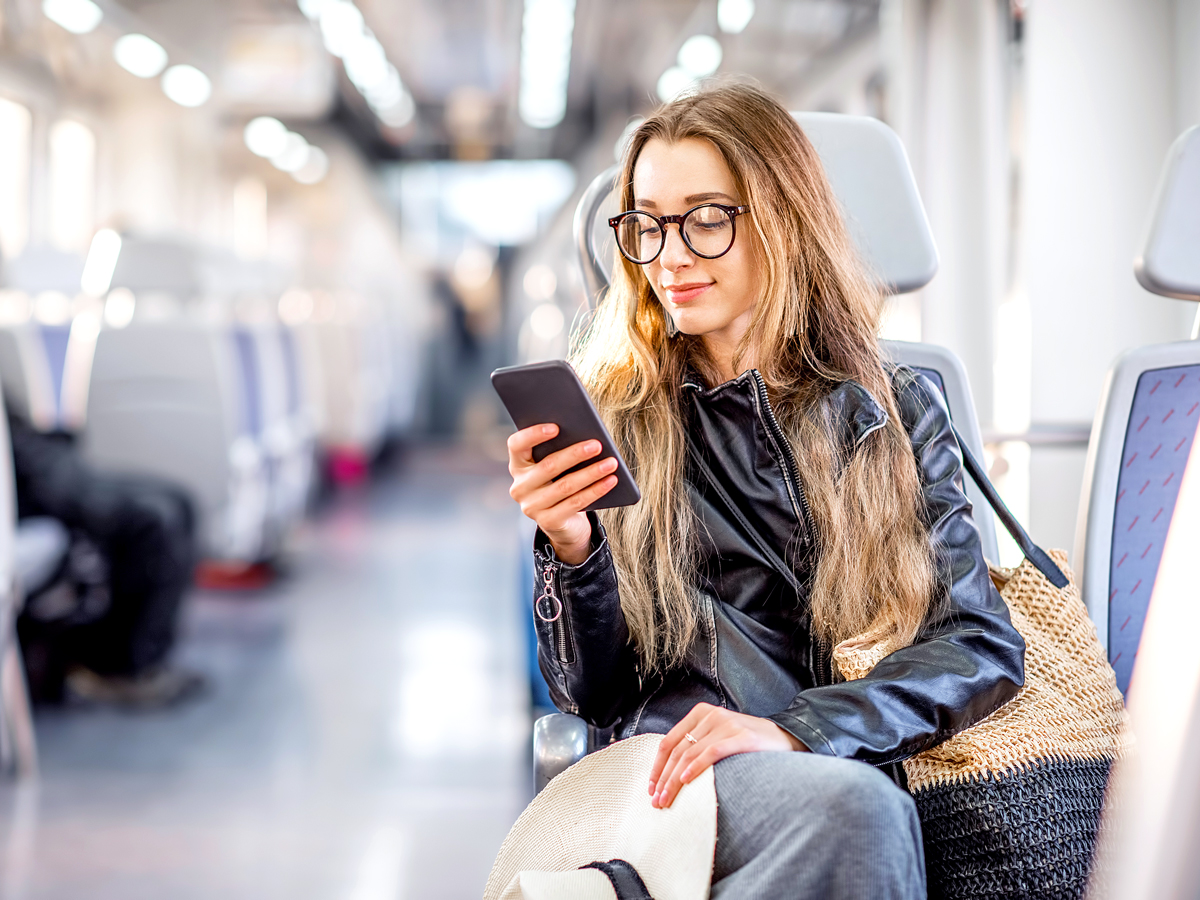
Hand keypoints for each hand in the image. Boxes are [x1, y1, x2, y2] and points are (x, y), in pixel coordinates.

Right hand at [508, 424, 618, 564]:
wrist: (563, 523)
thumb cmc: (561, 483)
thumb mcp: (557, 467)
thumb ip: (561, 450)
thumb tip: (586, 436)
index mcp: (518, 466)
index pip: (517, 445)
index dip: (533, 434)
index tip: (556, 427)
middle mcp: (520, 486)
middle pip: (548, 466)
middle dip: (575, 454)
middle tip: (597, 445)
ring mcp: (532, 506)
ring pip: (565, 486)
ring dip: (591, 473)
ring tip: (611, 463)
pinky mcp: (548, 522)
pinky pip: (575, 503)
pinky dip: (595, 490)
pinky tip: (610, 480)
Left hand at [648, 703, 806, 808]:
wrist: (785, 738)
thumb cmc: (747, 743)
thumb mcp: (718, 736)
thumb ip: (697, 745)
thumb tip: (669, 775)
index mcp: (701, 714)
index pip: (669, 741)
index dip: (657, 767)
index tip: (651, 788)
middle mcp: (711, 715)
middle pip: (677, 750)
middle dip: (664, 778)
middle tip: (657, 801)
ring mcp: (726, 724)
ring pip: (690, 754)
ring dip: (675, 780)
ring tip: (667, 799)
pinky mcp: (741, 737)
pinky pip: (712, 752)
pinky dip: (696, 767)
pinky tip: (687, 781)